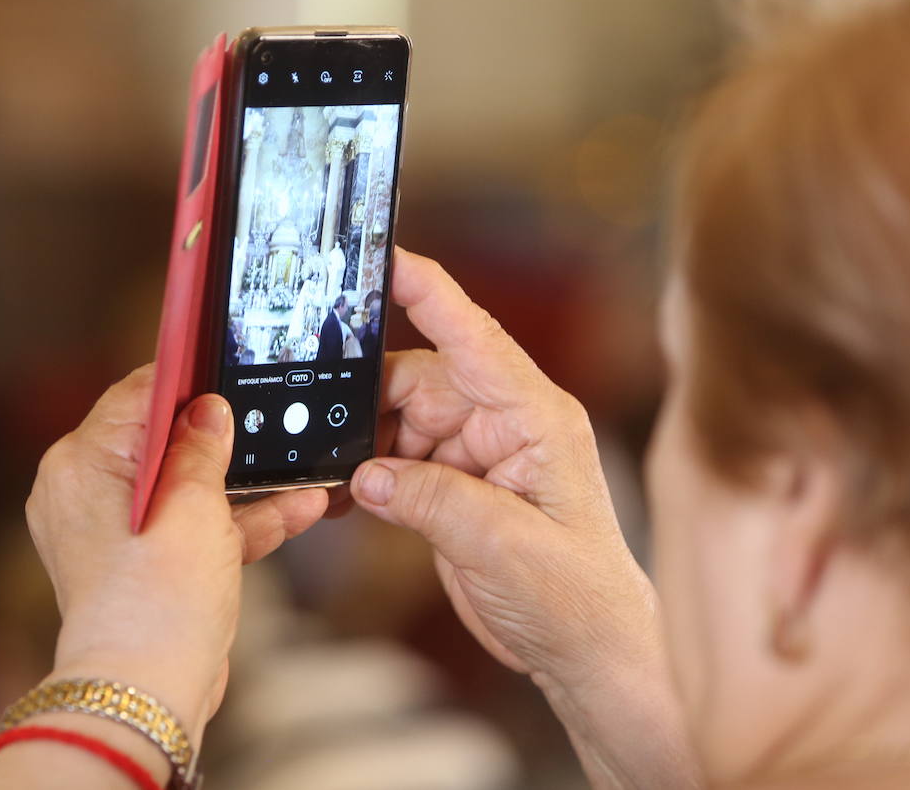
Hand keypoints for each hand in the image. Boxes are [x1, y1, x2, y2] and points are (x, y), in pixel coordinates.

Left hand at [25, 365, 328, 742]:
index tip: (226, 363)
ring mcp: (119, 532)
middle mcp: (90, 493)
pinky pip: (194, 527)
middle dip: (224, 435)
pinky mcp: (148, 565)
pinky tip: (296, 507)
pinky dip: (238, 520)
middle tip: (267, 417)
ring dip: (244, 481)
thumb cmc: (155, 597)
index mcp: (81, 463)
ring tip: (298, 468)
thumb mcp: (192, 502)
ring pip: (188, 487)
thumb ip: (202, 445)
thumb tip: (209, 409)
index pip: (135, 395)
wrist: (148, 691)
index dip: (186, 379)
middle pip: (165, 441)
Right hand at [353, 249, 658, 681]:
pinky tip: (346, 495)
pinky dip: (370, 474)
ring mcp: (480, 454)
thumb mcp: (502, 545)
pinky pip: (401, 461)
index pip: (474, 336)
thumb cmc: (578, 597)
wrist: (588, 653)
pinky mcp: (458, 487)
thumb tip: (367, 473)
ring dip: (363, 443)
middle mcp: (506, 424)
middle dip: (367, 398)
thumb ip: (430, 500)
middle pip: (419, 380)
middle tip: (321, 424)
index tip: (383, 256)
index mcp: (535, 416)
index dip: (428, 291)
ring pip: (400, 420)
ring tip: (331, 475)